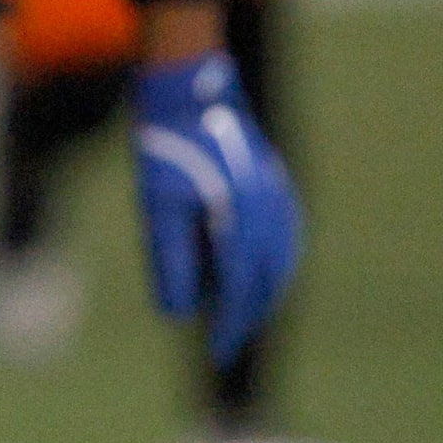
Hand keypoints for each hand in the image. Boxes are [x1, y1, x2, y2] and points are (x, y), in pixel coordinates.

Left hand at [133, 50, 299, 366]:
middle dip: (248, 314)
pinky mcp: (275, 181)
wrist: (189, 87)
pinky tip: (254, 269)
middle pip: (268, 281)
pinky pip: (284, 236)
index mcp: (245, 222)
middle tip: (227, 342)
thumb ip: (171, 261)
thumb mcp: (158, 207)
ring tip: (240, 313)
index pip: (240, 291)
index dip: (229, 326)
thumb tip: (178, 315)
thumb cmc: (167, 146)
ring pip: (282, 260)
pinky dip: (271, 262)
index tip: (218, 354)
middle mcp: (272, 213)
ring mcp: (279, 195)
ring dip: (263, 290)